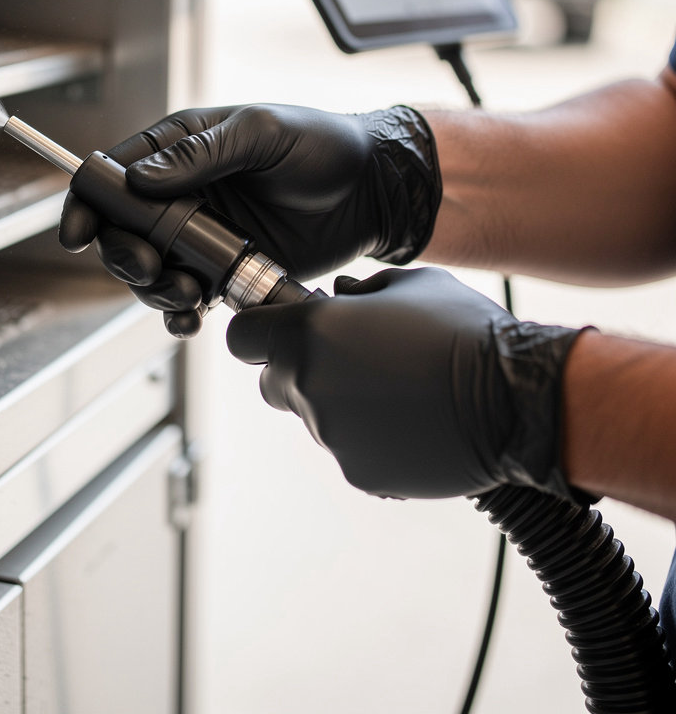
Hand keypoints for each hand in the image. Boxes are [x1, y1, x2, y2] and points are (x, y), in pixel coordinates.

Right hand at [58, 103, 440, 336]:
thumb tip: (139, 181)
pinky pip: (186, 299)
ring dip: (154, 289)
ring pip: (150, 272)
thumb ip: (200, 154)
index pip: (112, 176)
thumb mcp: (260, 132)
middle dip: (124, 256)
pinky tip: (192, 317)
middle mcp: (181, 195)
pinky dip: (179, 313)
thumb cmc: (322, 146)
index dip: (86, 205)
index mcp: (179, 150)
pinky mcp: (224, 270)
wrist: (373, 192)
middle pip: (122, 232)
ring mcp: (201, 236)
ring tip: (189, 292)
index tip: (78, 236)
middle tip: (152, 268)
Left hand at [227, 267, 586, 500]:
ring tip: (397, 393)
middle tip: (348, 363)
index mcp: (309, 334)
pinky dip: (370, 441)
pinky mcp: (359, 472)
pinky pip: (350, 451)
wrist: (515, 399)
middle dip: (298, 373)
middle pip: (273, 383)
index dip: (258, 334)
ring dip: (341, 406)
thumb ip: (359, 292)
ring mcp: (331, 434)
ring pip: (315, 418)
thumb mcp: (408, 285)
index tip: (275, 334)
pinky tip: (411, 423)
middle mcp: (309, 385)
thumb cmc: (463, 331)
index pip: (242, 338)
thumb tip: (339, 297)